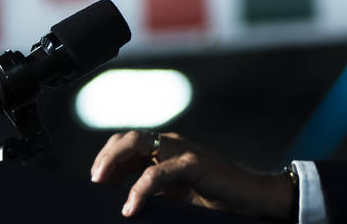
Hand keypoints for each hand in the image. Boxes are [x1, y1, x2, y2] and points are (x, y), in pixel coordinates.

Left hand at [90, 130, 293, 219]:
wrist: (252, 197)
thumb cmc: (216, 198)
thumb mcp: (178, 195)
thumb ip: (155, 191)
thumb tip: (124, 204)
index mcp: (167, 150)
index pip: (128, 144)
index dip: (107, 159)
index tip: (95, 182)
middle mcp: (172, 144)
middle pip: (128, 138)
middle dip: (105, 157)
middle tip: (94, 182)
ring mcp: (183, 150)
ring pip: (139, 143)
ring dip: (113, 163)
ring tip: (101, 184)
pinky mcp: (194, 163)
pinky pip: (158, 173)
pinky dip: (139, 189)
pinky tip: (130, 207)